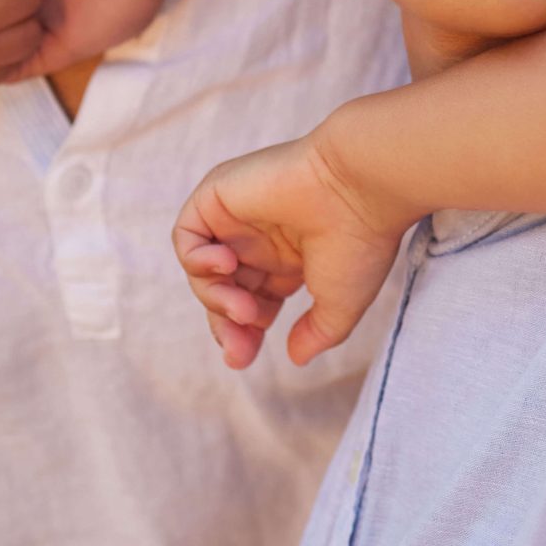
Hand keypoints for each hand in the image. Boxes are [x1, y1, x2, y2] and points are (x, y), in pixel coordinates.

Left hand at [174, 130, 408, 369]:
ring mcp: (239, 217)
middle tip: (239, 349)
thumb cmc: (357, 241)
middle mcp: (262, 239)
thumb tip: (296, 358)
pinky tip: (227, 265)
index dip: (244, 333)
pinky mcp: (219, 195)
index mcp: (290, 260)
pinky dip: (196, 258)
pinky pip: (186, 235)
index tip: (245, 357)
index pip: (253, 302)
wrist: (358, 188)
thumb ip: (316, 333)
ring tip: (243, 307)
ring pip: (203, 270)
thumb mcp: (339, 304)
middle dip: (226, 325)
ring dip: (216, 298)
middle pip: (225, 290)